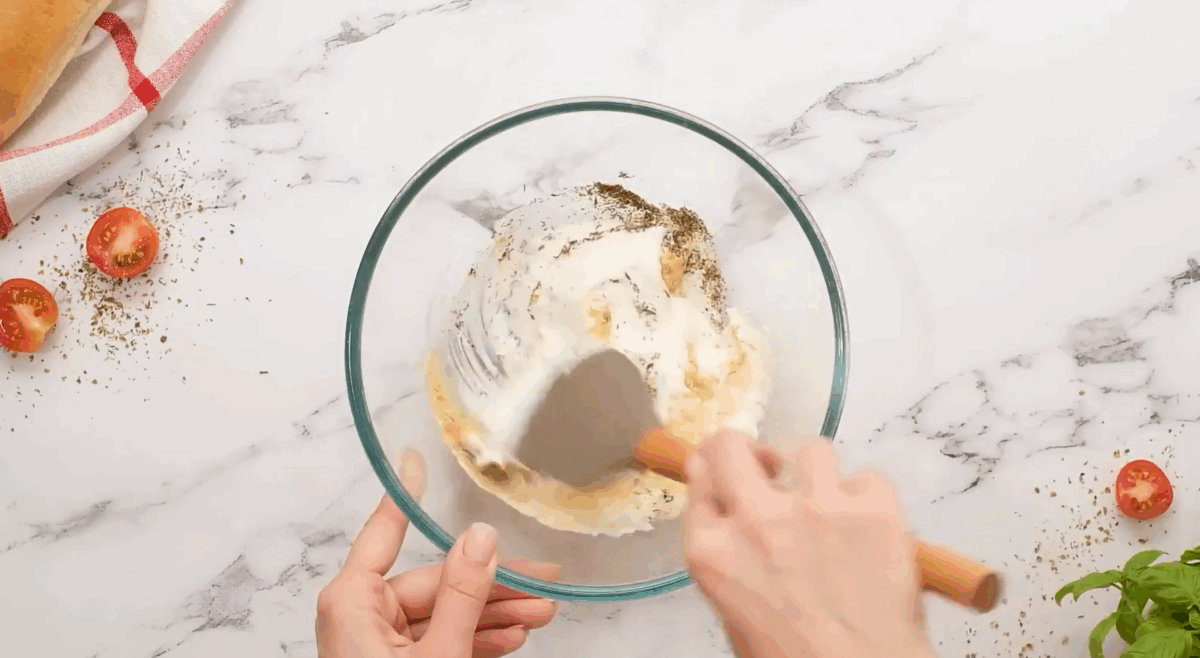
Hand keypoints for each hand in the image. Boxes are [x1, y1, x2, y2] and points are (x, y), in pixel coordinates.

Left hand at [316, 451, 559, 657]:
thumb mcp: (439, 657)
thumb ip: (462, 596)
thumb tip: (480, 538)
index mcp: (352, 602)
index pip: (385, 532)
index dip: (404, 494)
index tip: (414, 459)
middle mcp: (359, 616)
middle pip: (433, 582)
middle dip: (492, 588)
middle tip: (543, 584)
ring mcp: (376, 646)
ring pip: (442, 615)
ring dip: (492, 616)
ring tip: (542, 616)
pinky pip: (437, 642)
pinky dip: (473, 641)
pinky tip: (510, 640)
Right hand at [683, 432, 931, 657]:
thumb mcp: (735, 616)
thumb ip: (730, 562)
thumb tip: (738, 529)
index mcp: (712, 551)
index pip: (698, 477)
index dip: (714, 472)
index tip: (728, 475)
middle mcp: (755, 518)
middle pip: (731, 446)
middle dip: (748, 450)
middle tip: (768, 466)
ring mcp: (815, 506)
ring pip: (809, 449)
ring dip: (818, 475)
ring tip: (831, 505)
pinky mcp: (872, 507)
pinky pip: (869, 478)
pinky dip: (870, 499)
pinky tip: (871, 529)